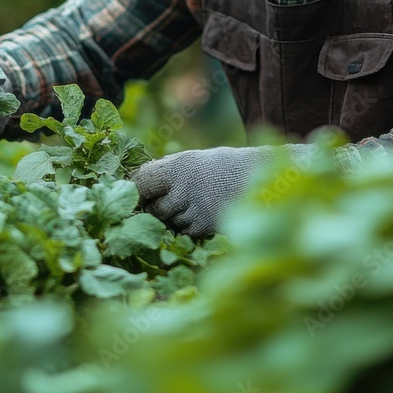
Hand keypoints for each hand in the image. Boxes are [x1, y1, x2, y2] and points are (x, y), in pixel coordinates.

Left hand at [131, 144, 315, 236]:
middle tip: (168, 201)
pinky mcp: (204, 227)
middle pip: (152, 207)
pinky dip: (190, 227)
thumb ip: (165, 171)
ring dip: (173, 219)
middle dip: (155, 208)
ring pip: (168, 222)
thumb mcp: (192, 160)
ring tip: (194, 204)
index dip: (133, 190)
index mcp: (177, 166)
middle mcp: (182, 188)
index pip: (140, 182)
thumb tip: (134, 182)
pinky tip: (205, 213)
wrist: (260, 179)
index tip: (132, 195)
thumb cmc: (221, 167)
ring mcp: (193, 209)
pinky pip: (185, 232)